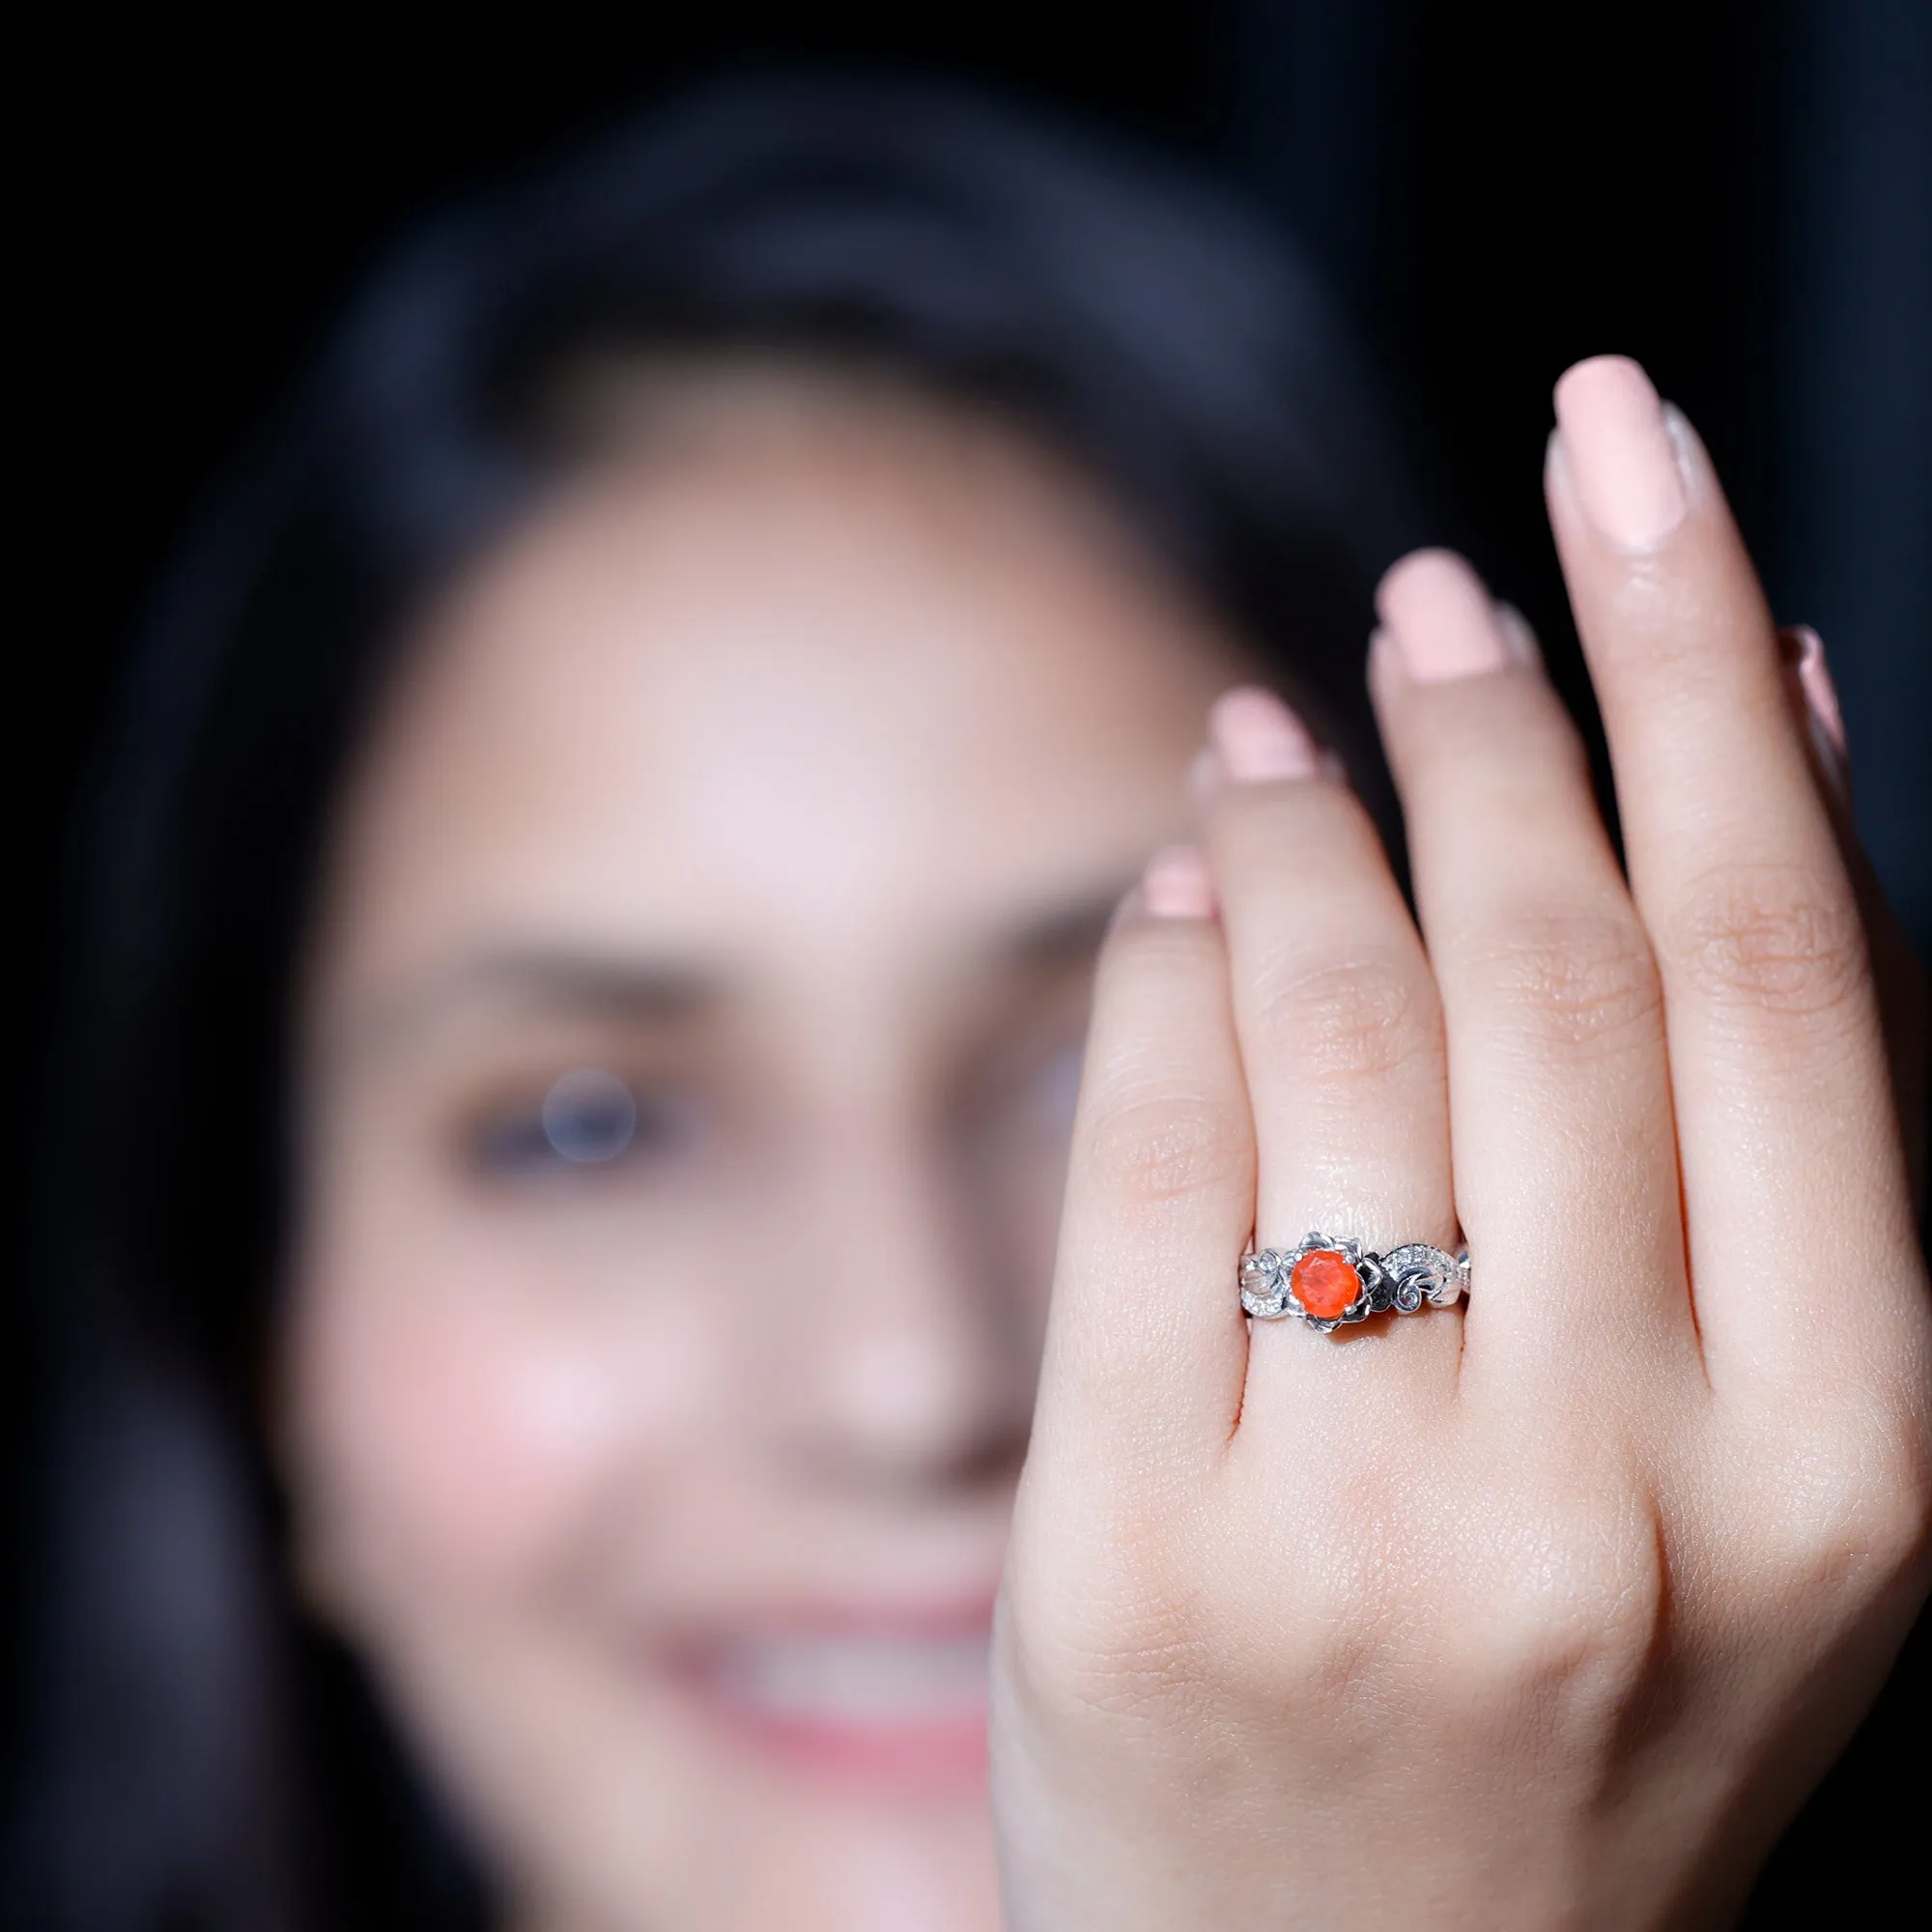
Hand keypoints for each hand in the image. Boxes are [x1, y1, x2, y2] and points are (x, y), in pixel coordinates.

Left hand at [991, 357, 1930, 1928]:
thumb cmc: (1584, 1722)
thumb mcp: (1773, 1466)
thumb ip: (1772, 1115)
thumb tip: (1762, 721)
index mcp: (1846, 1465)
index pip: (1777, 961)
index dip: (1696, 665)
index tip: (1629, 458)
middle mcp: (1623, 1492)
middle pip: (1556, 964)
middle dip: (1500, 715)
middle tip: (1450, 587)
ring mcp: (1364, 1536)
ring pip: (1335, 1032)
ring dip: (1306, 824)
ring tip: (1290, 722)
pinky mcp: (1132, 1562)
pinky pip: (1145, 1167)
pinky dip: (1161, 975)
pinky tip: (1177, 885)